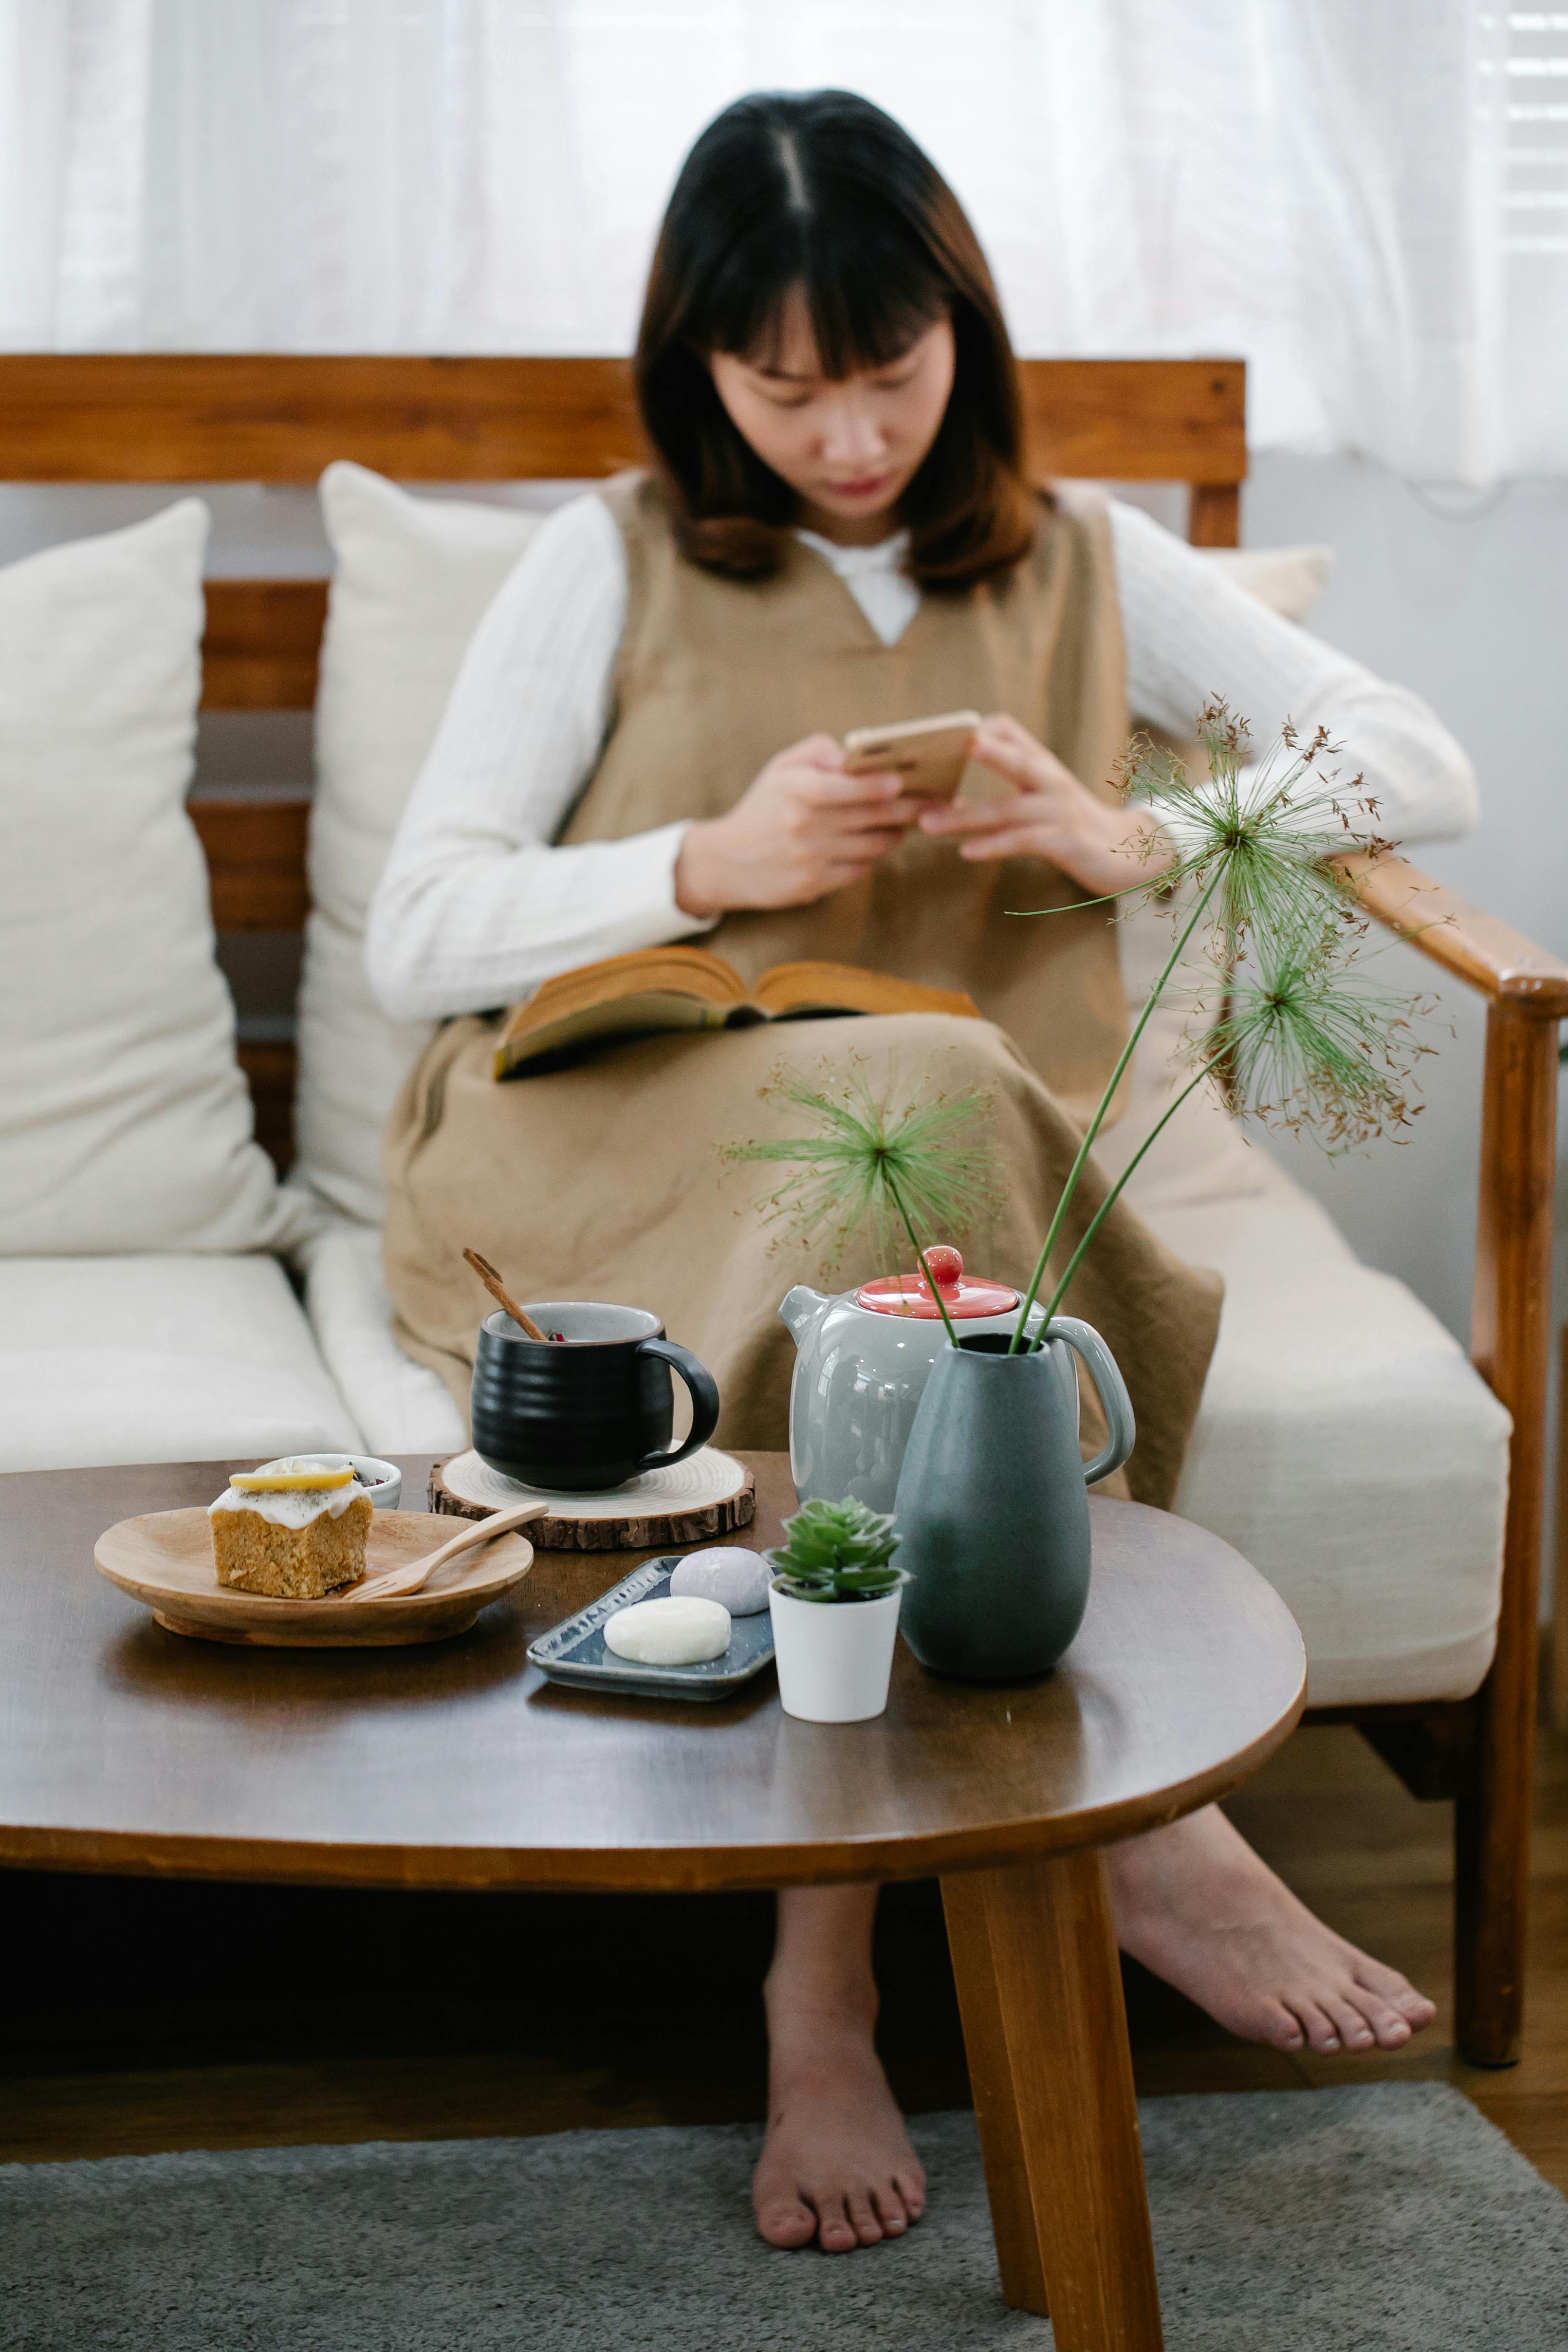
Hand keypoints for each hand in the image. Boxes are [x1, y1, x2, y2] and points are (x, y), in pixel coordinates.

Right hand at [674, 733, 922, 917]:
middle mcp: (802, 826)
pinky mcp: (814, 885)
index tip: (900, 782)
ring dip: (895, 833)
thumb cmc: (763, 807)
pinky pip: (860, 869)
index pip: (844, 788)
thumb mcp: (780, 768)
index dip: (877, 785)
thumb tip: (859, 754)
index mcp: (795, 792)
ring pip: (872, 845)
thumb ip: (820, 753)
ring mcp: (810, 858)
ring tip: (905, 822)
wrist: (725, 862)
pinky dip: (874, 856)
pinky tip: (878, 844)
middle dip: (905, 808)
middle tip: (930, 802)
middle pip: (869, 816)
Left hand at [916, 712, 1172, 897]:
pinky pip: (1023, 841)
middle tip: (947, 750)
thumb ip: (1004, 790)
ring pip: (1008, 809)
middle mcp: (1051, 780)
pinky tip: (967, 852)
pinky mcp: (1066, 841)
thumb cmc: (1071, 824)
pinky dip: (994, 845)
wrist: (1125, 851)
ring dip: (964, 817)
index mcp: (1041, 764)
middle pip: (1015, 760)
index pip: (1008, 730)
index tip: (943, 735)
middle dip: (984, 754)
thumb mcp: (1042, 797)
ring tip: (928, 822)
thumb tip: (946, 800)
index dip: (980, 729)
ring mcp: (1060, 810)